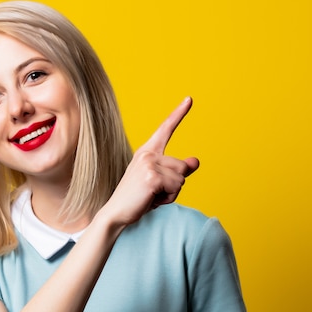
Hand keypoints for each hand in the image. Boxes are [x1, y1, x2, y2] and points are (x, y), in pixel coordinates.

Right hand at [102, 97, 199, 226]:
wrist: (116, 213)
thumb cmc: (137, 197)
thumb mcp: (159, 181)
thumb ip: (177, 170)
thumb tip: (196, 161)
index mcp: (147, 152)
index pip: (165, 129)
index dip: (178, 114)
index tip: (189, 99)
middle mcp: (147, 154)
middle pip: (183, 167)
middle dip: (175, 184)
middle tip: (154, 191)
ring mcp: (149, 164)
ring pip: (181, 179)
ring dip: (172, 192)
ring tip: (152, 195)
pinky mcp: (152, 177)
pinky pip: (176, 187)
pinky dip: (168, 198)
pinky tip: (152, 199)